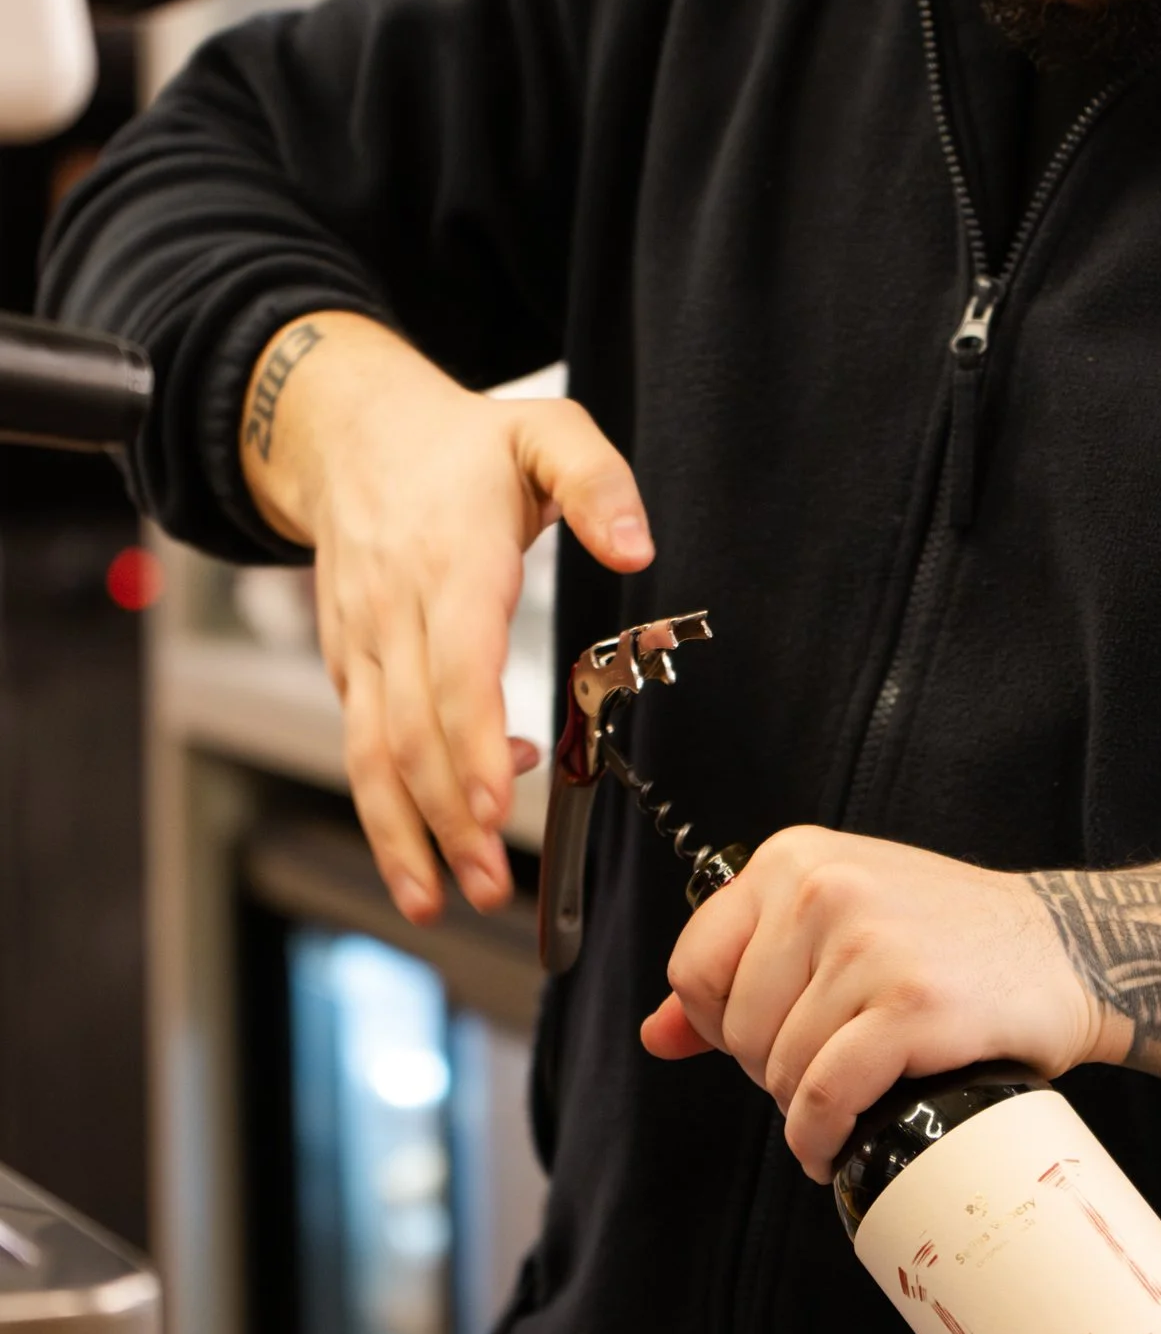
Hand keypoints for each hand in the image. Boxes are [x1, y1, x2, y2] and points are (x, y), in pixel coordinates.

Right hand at [239, 310, 653, 924]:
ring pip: (370, 753)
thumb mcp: (546, 433)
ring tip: (438, 900)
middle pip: (411, 732)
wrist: (350, 433)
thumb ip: (599, 485)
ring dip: (401, 835)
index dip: (473, 744)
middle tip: (486, 888)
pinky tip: (436, 840)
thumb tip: (638, 549)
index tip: (498, 807)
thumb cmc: (460, 444)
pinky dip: (389, 802)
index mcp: (451, 563)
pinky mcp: (349, 664)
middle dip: (446, 820)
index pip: (455, 670)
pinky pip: (361, 743)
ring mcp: (364, 643)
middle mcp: (397, 612)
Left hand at [641, 828, 1160, 1175]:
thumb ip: (745, 968)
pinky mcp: (910, 1005)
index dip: (723, 1024)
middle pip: (735, 1028)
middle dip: (771, 1069)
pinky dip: (822, 1135)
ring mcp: (868, 945)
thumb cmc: (953, 939)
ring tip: (848, 1097)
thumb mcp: (840, 923)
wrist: (1067, 949)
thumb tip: (657, 1033)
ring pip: (779, 1068)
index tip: (772, 1039)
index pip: (695, 968)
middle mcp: (823, 888)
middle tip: (828, 1069)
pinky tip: (839, 1139)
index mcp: (794, 859)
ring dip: (805, 1107)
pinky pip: (825, 1095)